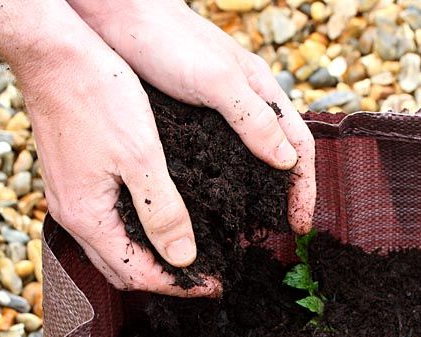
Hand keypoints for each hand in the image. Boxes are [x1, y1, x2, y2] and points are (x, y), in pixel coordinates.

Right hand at [20, 29, 220, 294]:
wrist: (54, 53)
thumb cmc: (97, 96)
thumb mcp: (141, 156)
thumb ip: (163, 212)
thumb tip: (184, 258)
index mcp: (88, 218)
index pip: (137, 274)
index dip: (179, 285)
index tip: (214, 283)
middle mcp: (73, 218)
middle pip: (121, 270)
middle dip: (163, 279)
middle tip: (203, 275)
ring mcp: (69, 201)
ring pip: (112, 251)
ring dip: (148, 259)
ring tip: (185, 255)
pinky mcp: (71, 183)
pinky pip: (104, 227)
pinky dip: (133, 237)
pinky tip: (156, 224)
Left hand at [68, 0, 316, 233]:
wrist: (115, 15)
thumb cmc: (167, 40)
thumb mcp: (216, 81)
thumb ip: (253, 120)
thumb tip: (287, 163)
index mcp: (261, 91)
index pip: (299, 147)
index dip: (305, 188)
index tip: (300, 225)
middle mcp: (245, 103)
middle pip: (280, 156)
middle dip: (287, 195)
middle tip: (282, 232)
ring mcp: (219, 111)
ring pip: (251, 158)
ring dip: (258, 192)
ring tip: (251, 225)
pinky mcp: (191, 117)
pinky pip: (220, 157)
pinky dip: (227, 183)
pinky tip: (214, 201)